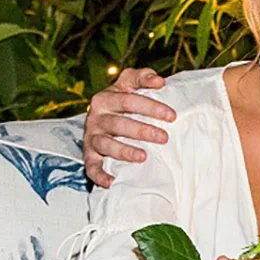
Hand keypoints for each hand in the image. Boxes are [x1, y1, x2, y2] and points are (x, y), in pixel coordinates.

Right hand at [84, 68, 174, 186]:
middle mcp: (96, 117)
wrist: (99, 118)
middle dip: (142, 131)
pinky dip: (99, 176)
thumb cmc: (120, 101)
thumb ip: (142, 77)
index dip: (151, 107)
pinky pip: (91, 167)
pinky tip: (112, 182)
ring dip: (124, 151)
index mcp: (106, 98)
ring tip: (143, 156)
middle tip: (164, 138)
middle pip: (119, 124)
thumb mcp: (128, 83)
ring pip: (105, 145)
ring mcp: (92, 137)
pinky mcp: (88, 155)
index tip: (172, 116)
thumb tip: (159, 81)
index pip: (129, 100)